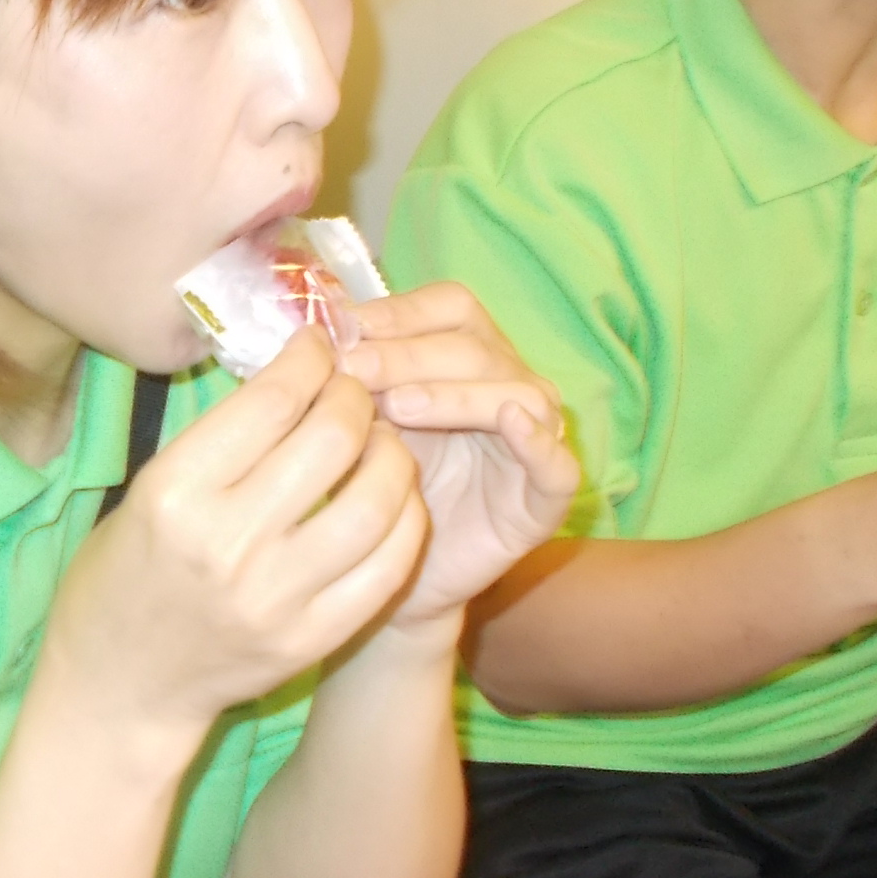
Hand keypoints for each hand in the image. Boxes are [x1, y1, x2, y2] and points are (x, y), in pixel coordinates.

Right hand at [42, 332, 426, 753]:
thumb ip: (221, 440)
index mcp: (176, 493)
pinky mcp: (314, 637)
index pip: (272, 401)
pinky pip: (390, 563)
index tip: (317, 345)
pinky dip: (406, 518)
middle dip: (354, 397)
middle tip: (352, 391)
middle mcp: (229, 543)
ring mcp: (278, 597)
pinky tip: (394, 498)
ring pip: (378, 500)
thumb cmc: (126, 573)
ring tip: (381, 441)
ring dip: (391, 453)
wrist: (122, 686)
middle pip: (333, 439)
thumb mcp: (149, 490)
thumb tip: (295, 374)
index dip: (309, 358)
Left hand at [334, 282, 579, 626]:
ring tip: (397, 407)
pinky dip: (537, 440)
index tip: (344, 329)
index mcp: (466, 355)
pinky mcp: (545, 499)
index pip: (453, 307)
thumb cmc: (373, 482)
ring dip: (454, 392)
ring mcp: (534, 441)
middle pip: (475, 347)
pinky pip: (557, 464)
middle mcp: (509, 386)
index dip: (402, 312)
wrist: (387, 570)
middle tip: (353, 370)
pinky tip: (508, 423)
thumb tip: (319, 327)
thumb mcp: (359, 416)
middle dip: (409, 354)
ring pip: (515, 394)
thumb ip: (352, 373)